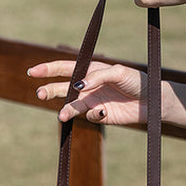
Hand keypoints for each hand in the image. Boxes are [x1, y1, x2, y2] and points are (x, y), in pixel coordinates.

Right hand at [27, 59, 145, 124]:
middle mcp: (88, 86)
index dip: (48, 69)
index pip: (65, 68)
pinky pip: (89, 116)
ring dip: (65, 110)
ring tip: (62, 115)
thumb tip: (78, 87)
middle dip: (49, 90)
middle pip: (62, 88)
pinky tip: (102, 111)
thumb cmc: (136, 81)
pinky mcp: (100, 115)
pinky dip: (93, 115)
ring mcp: (93, 101)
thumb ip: (97, 77)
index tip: (32, 72)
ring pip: (71, 106)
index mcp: (91, 70)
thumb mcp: (118, 72)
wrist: (153, 100)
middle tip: (40, 94)